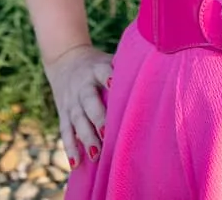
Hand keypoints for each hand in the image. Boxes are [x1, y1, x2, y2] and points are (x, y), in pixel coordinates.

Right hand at [44, 43, 112, 168]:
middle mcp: (82, 86)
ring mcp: (72, 101)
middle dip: (97, 118)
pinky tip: (76, 163)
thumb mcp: (107, 60)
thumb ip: (124, 69)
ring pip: (77, 120)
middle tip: (108, 134)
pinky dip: (69, 147)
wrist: (64, 59)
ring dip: (86, 138)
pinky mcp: (64, 113)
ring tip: (96, 155)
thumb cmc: (97, 65)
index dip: (107, 77)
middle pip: (89, 101)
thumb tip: (157, 73)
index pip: (102, 72)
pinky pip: (66, 131)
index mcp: (96, 69)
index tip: (113, 84)